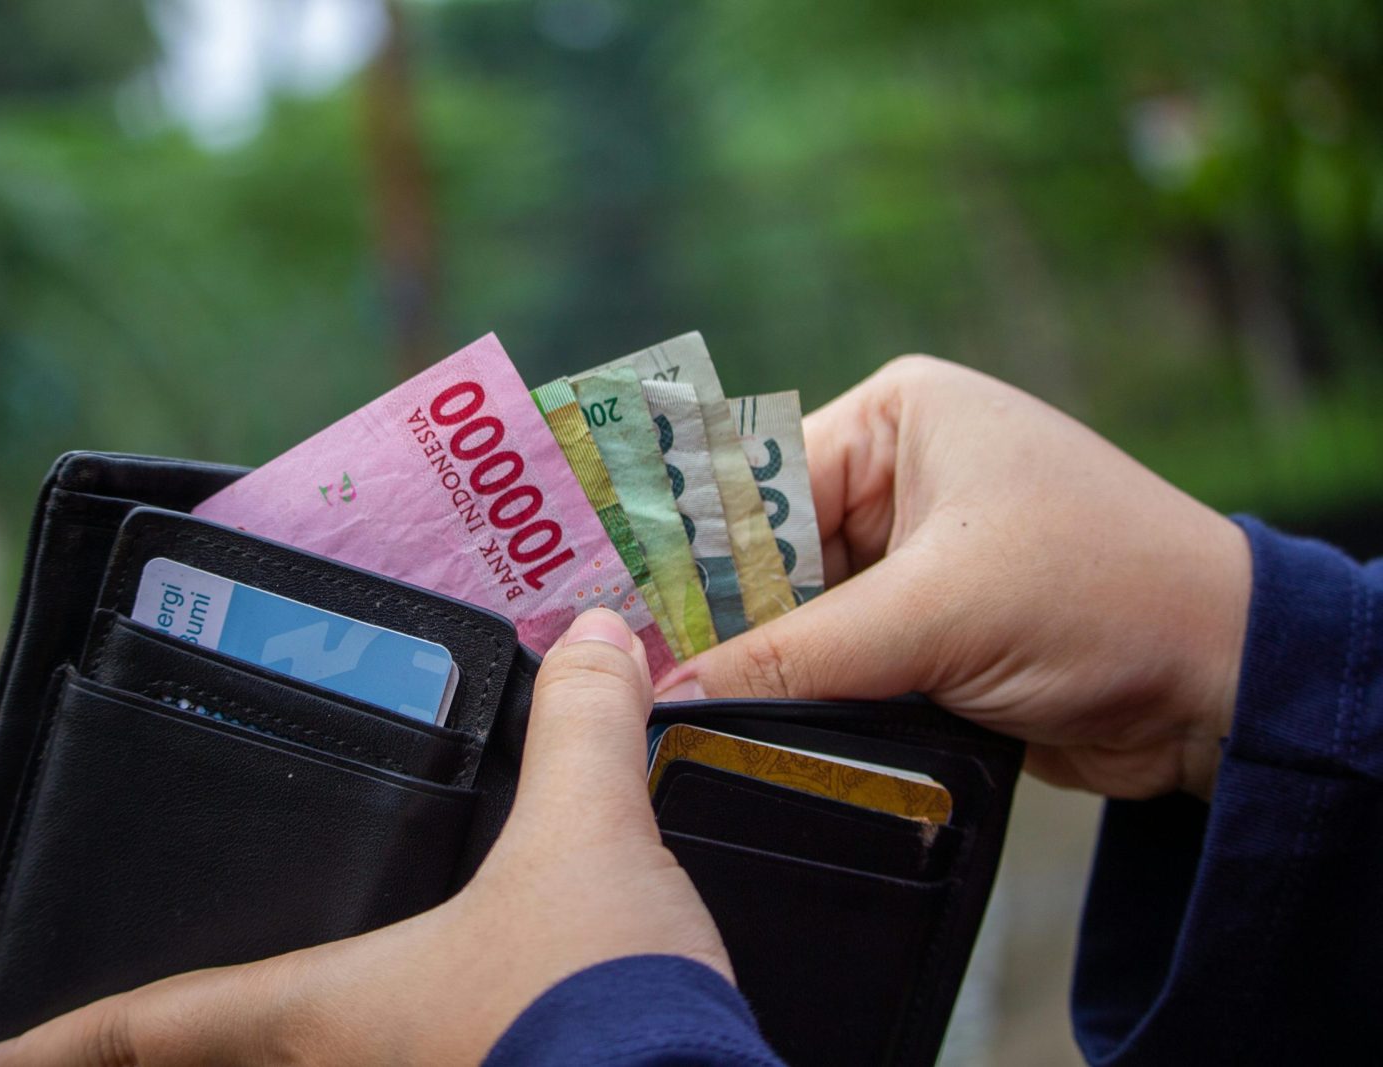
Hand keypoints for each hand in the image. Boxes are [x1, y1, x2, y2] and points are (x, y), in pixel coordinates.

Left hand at [0, 609, 727, 1066]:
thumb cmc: (595, 993)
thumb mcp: (591, 833)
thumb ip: (582, 727)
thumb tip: (596, 636)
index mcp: (329, 1007)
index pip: (147, 1026)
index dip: (47, 1044)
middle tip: (80, 1053)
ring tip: (235, 1052)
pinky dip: (370, 1066)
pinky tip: (416, 1045)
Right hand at [660, 356, 1250, 800]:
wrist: (1227, 686)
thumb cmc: (1104, 595)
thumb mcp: (936, 615)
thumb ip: (794, 656)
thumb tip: (672, 692)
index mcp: (900, 418)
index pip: (752, 482)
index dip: (684, 558)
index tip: (617, 621)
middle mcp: (902, 474)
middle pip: (766, 552)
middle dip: (718, 621)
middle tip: (639, 680)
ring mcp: (917, 556)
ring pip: (800, 614)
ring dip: (762, 665)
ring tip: (678, 712)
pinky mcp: (933, 626)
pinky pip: (841, 657)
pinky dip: (805, 693)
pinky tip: (747, 726)